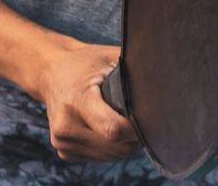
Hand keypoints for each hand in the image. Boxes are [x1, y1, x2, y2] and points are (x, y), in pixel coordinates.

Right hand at [36, 41, 140, 163]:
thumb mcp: (109, 58)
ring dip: (124, 142)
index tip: (148, 116)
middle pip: (117, 147)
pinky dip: (111, 146)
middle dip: (134, 135)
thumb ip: (136, 72)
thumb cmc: (85, 63)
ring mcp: (62, 142)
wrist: (50, 72)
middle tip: (136, 114)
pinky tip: (106, 126)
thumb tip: (167, 83)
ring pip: (112, 156)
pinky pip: (101, 158)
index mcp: (77, 100)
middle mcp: (66, 125)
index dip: (136, 128)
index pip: (112, 130)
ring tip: (121, 117)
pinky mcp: (64, 151)